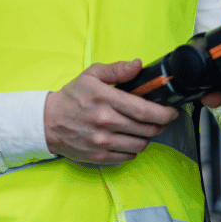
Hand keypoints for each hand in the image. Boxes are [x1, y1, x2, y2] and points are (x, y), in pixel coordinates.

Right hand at [44, 60, 179, 164]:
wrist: (49, 121)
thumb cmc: (72, 97)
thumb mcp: (91, 75)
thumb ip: (116, 69)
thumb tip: (138, 65)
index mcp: (104, 99)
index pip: (144, 110)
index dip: (164, 112)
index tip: (172, 111)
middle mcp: (105, 122)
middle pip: (147, 129)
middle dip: (160, 124)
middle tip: (160, 119)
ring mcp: (102, 141)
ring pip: (141, 144)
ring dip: (147, 137)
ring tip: (143, 128)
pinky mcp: (100, 157)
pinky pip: (129, 156)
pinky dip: (134, 148)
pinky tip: (129, 138)